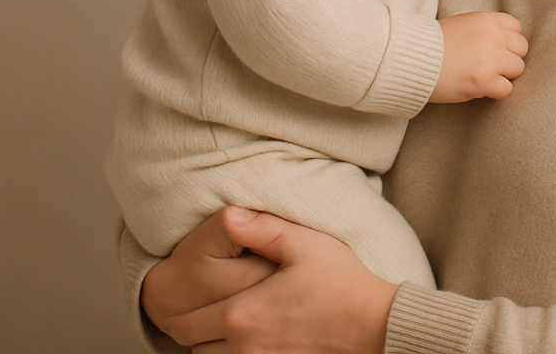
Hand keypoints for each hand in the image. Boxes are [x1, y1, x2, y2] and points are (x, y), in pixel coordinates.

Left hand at [160, 208, 399, 353]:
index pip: (183, 326)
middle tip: (208, 309)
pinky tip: (255, 340)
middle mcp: (246, 348)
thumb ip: (262, 230)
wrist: (376, 324)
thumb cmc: (342, 282)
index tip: (185, 300)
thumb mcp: (303, 244)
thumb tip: (228, 215)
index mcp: (242, 314)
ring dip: (215, 347)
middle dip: (196, 330)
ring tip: (233, 323)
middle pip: (194, 349)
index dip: (179, 313)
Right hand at [431, 10, 526, 102]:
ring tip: (481, 76)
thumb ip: (485, 29)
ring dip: (502, 75)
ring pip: (517, 69)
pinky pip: (506, 90)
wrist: (412, 58)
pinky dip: (495, 92)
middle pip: (521, 49)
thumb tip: (506, 44)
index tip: (493, 49)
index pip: (517, 28)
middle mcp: (493, 36)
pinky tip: (478, 88)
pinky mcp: (484, 80)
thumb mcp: (463, 24)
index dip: (506, 41)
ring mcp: (490, 58)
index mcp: (487, 19)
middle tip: (488, 65)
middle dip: (507, 59)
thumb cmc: (433, 44)